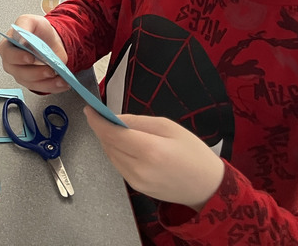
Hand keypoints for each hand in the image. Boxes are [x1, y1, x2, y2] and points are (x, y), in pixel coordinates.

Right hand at [0, 14, 68, 93]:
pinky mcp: (34, 82)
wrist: (50, 40)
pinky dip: (54, 87)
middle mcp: (12, 64)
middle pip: (20, 73)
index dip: (18, 57)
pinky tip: (62, 82)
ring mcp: (22, 75)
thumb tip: (20, 38)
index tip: (30, 57)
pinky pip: (43, 88)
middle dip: (36, 73)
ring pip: (32, 83)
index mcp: (7, 47)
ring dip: (47, 82)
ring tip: (59, 77)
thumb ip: (23, 25)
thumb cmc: (37, 31)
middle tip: (49, 69)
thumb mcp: (30, 20)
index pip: (8, 55)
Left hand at [85, 108, 224, 210]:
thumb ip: (138, 122)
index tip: (89, 110)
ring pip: (111, 156)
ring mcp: (136, 182)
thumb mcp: (169, 127)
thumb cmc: (194, 153)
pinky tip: (124, 144)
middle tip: (101, 115)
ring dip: (108, 141)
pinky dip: (116, 152)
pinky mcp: (137, 188)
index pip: (112, 134)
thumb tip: (115, 119)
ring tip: (114, 128)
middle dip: (101, 129)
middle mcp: (139, 169)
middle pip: (108, 145)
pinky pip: (119, 165)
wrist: (208, 187)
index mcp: (149, 150)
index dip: (97, 121)